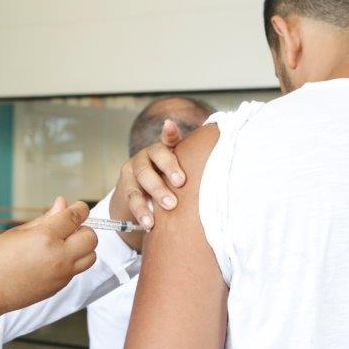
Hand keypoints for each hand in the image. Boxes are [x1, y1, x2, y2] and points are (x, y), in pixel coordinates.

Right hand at [0, 197, 97, 314]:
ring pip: (91, 256)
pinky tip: (53, 259)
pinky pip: (77, 269)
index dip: (80, 208)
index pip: (75, 217)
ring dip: (83, 247)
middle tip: (68, 229)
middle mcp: (59, 256)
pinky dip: (73, 261)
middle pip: (91, 238)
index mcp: (46, 237)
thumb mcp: (19, 232)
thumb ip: (46, 218)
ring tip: (64, 245)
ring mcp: (61, 274)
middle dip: (84, 229)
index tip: (79, 207)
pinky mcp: (60, 286)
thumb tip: (63, 203)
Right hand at [110, 119, 188, 246]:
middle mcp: (147, 155)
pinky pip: (132, 198)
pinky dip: (141, 211)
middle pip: (156, 155)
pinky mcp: (125, 188)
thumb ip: (193, 168)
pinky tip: (150, 223)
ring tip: (170, 206)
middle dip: (169, 168)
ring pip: (142, 177)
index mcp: (164, 149)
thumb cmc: (167, 183)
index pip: (168, 138)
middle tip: (181, 182)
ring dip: (156, 191)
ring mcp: (134, 170)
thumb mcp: (179, 174)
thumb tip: (223, 169)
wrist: (139, 197)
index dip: (169, 132)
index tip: (170, 125)